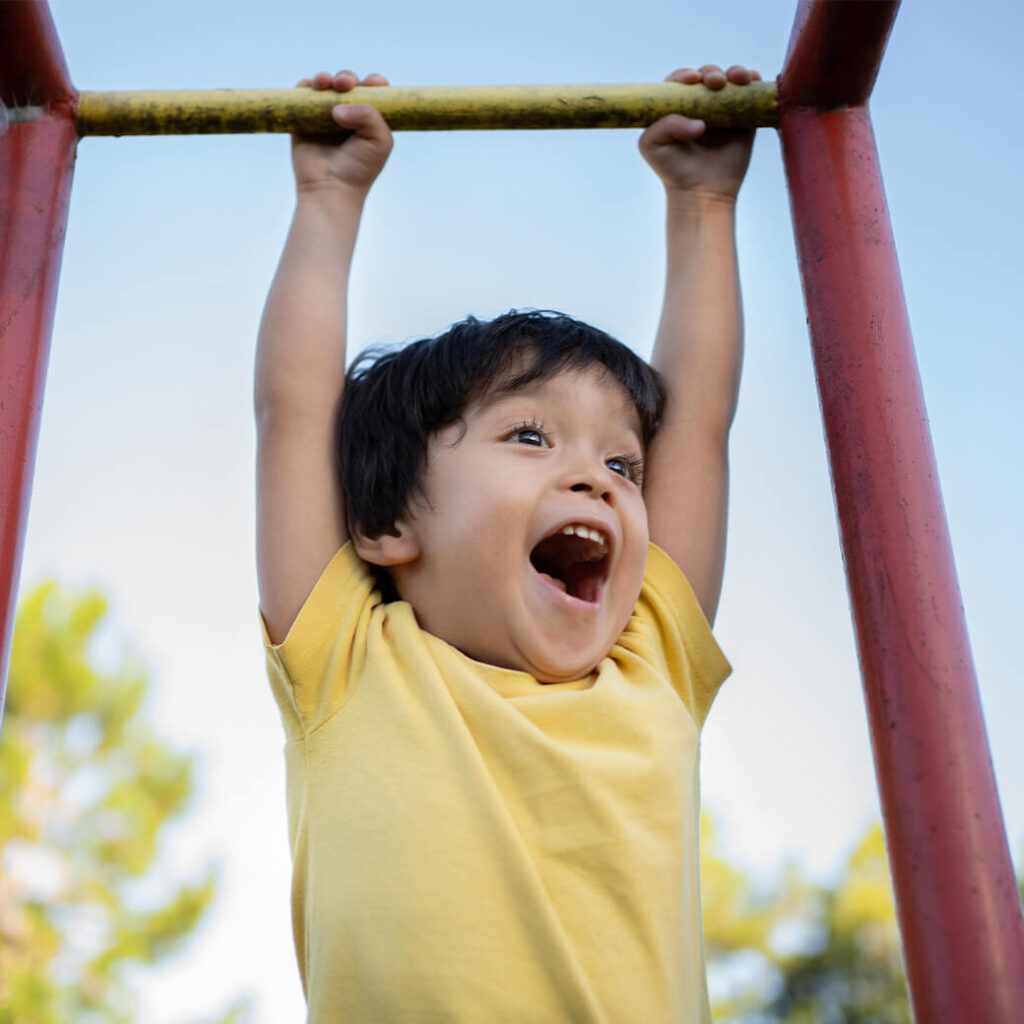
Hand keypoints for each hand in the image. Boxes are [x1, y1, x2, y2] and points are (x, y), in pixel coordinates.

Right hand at [292, 71, 393, 196]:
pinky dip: (305, 86)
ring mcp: (325, 117)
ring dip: (326, 78)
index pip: (374, 92)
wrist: (331, 190)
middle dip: (347, 78)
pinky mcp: (303, 120)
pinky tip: (311, 87)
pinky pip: (302, 94)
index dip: (373, 82)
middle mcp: (348, 116)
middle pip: (348, 84)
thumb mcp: (379, 141)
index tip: (371, 84)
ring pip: (325, 86)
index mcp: (370, 120)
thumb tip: (337, 106)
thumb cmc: (360, 169)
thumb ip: (369, 114)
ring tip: (325, 84)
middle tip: (345, 85)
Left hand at [639, 65, 759, 199]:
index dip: (685, 75)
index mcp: (677, 106)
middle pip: (707, 75)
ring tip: (737, 79)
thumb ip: (664, 126)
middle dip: (712, 72)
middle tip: (715, 83)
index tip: (692, 80)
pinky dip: (754, 81)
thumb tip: (700, 122)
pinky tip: (752, 80)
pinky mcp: (745, 118)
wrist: (701, 193)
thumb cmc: (673, 170)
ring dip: (734, 72)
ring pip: (731, 79)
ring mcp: (724, 109)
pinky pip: (752, 93)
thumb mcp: (652, 146)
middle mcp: (700, 103)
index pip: (680, 81)